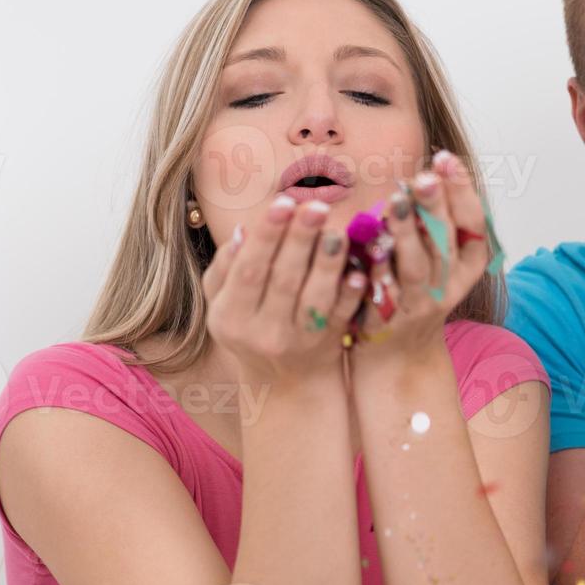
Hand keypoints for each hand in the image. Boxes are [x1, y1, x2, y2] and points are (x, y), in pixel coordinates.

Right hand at [203, 193, 368, 390]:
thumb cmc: (250, 326)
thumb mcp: (224, 303)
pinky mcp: (328, 344)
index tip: (283, 201)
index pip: (248, 270)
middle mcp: (262, 331)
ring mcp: (298, 341)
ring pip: (314, 298)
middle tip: (315, 206)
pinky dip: (350, 295)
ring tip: (337, 231)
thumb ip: (226, 268)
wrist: (284, 382)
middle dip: (300, 239)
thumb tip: (241, 231)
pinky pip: (341, 317)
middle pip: (283, 279)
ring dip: (327, 263)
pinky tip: (360, 271)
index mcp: (230, 316)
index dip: (266, 236)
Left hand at [351, 150, 490, 361]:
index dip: (462, 190)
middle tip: (424, 176)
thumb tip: (433, 165)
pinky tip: (366, 243)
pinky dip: (376, 266)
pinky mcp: (390, 318)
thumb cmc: (414, 285)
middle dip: (436, 206)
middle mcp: (449, 284)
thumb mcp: (435, 252)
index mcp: (468, 264)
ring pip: (416, 265)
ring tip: (397, 201)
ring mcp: (420, 304)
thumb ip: (435, 217)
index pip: (473, 222)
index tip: (445, 157)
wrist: (398, 350)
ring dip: (406, 233)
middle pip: (445, 241)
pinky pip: (382, 290)